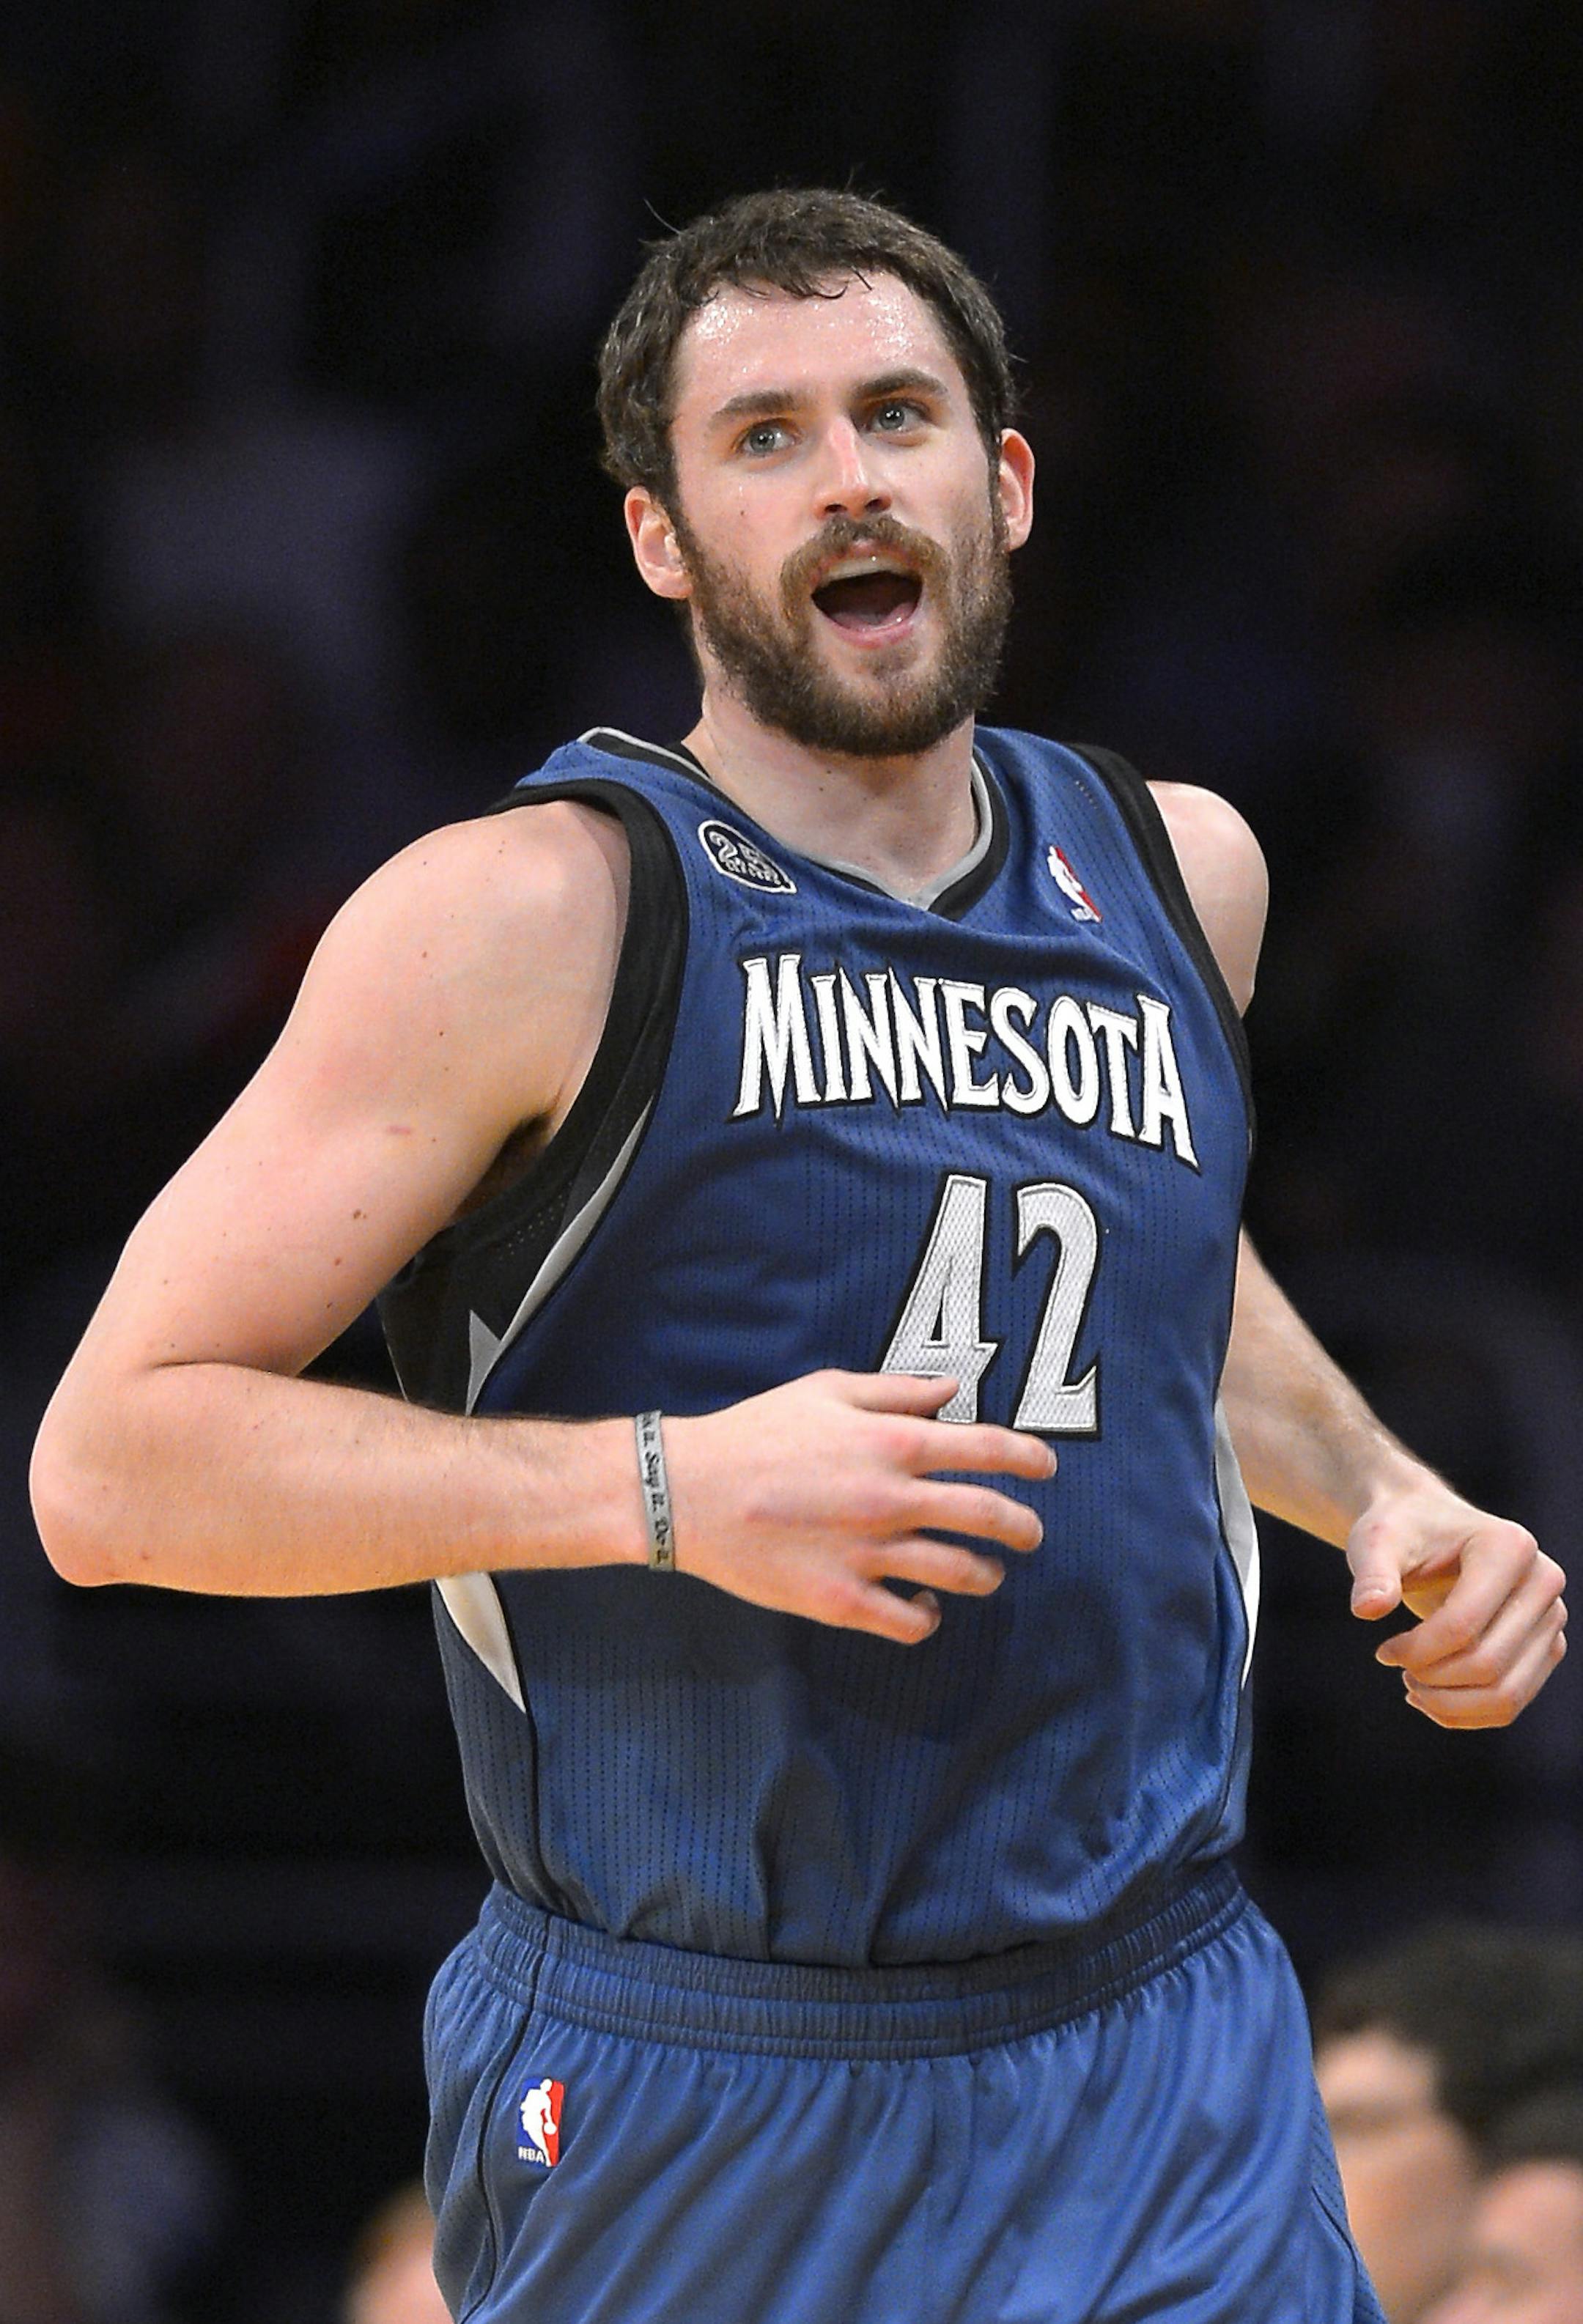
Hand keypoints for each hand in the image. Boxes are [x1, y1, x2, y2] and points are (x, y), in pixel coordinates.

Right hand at [663, 1370, 1055, 1644]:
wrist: (687, 1492)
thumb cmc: (756, 1433)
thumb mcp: (826, 1391)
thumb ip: (895, 1391)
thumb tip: (951, 1391)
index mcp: (892, 1442)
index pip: (988, 1449)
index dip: (1029, 1458)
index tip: (1046, 1468)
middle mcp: (892, 1499)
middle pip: (989, 1517)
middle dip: (1023, 1527)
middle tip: (1030, 1533)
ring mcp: (869, 1554)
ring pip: (961, 1574)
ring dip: (986, 1575)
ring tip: (987, 1574)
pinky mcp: (842, 1600)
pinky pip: (911, 1621)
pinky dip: (929, 1616)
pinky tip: (923, 1605)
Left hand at [1346, 1479, 1566, 1727]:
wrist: (1428, 1527)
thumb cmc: (1403, 1530)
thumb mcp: (1378, 1541)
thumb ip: (1372, 1573)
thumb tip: (1367, 1609)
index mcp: (1509, 1547)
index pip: (1464, 1625)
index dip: (1416, 1650)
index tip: (1383, 1651)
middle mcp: (1543, 1582)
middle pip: (1488, 1664)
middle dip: (1431, 1678)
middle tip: (1394, 1665)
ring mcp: (1550, 1618)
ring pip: (1506, 1695)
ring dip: (1449, 1704)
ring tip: (1410, 1684)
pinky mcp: (1545, 1646)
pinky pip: (1511, 1703)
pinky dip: (1467, 1713)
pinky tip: (1429, 1697)